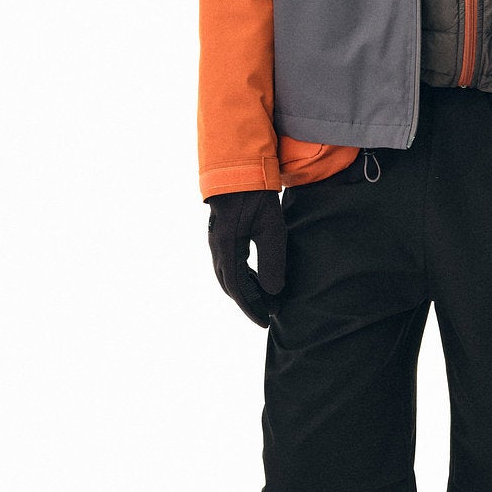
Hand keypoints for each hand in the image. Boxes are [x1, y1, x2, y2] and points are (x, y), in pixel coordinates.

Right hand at [206, 188, 286, 326]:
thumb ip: (272, 261)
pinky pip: (230, 264)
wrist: (241, 170)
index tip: (265, 322)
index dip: (252, 308)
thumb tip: (273, 292)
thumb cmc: (257, 197)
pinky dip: (243, 277)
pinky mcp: (222, 236)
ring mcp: (217, 241)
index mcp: (227, 248)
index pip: (238, 288)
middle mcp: (218, 248)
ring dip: (246, 290)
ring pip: (229, 276)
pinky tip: (257, 279)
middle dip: (249, 303)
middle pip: (231, 285)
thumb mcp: (272, 229)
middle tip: (268, 314)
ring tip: (266, 300)